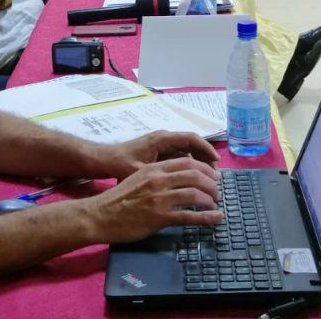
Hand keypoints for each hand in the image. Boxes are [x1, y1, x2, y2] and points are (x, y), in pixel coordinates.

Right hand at [85, 157, 223, 243]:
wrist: (99, 215)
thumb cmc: (117, 198)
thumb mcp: (137, 178)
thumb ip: (156, 175)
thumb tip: (177, 177)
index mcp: (153, 169)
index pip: (186, 162)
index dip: (205, 168)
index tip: (214, 175)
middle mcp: (158, 180)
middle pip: (195, 175)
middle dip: (211, 183)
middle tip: (218, 191)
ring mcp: (159, 199)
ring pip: (195, 194)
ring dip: (210, 199)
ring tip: (215, 204)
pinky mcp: (159, 217)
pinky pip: (189, 216)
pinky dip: (207, 217)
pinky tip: (216, 218)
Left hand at [99, 130, 219, 180]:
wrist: (103, 159)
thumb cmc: (120, 164)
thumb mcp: (142, 171)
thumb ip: (163, 174)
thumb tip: (186, 181)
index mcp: (162, 139)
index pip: (191, 139)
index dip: (207, 150)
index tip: (217, 163)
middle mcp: (164, 138)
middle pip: (192, 144)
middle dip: (206, 157)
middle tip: (216, 175)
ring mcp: (161, 144)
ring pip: (187, 149)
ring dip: (198, 161)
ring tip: (207, 179)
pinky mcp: (158, 151)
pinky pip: (179, 154)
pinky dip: (188, 164)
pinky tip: (192, 179)